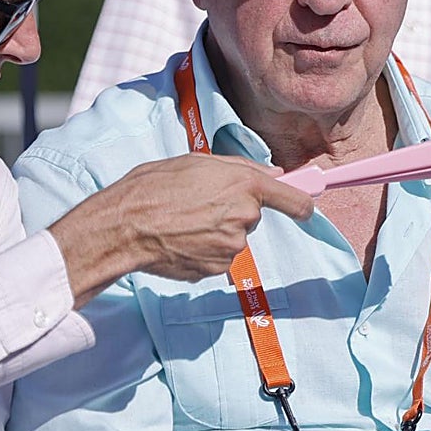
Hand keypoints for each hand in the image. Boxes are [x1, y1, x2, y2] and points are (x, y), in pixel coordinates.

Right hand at [51, 153, 312, 306]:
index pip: (293, 199)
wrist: (124, 226)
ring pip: (232, 238)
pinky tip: (179, 240)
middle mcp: (244, 217)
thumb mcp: (194, 162)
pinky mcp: (216, 268)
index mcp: (243, 185)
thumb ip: (239, 168)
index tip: (305, 207)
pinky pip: (216, 257)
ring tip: (181, 221)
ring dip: (214, 231)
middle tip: (197, 203)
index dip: (302, 203)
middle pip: (251, 216)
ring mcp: (231, 246)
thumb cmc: (152, 187)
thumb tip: (273, 175)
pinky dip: (202, 250)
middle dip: (231, 210)